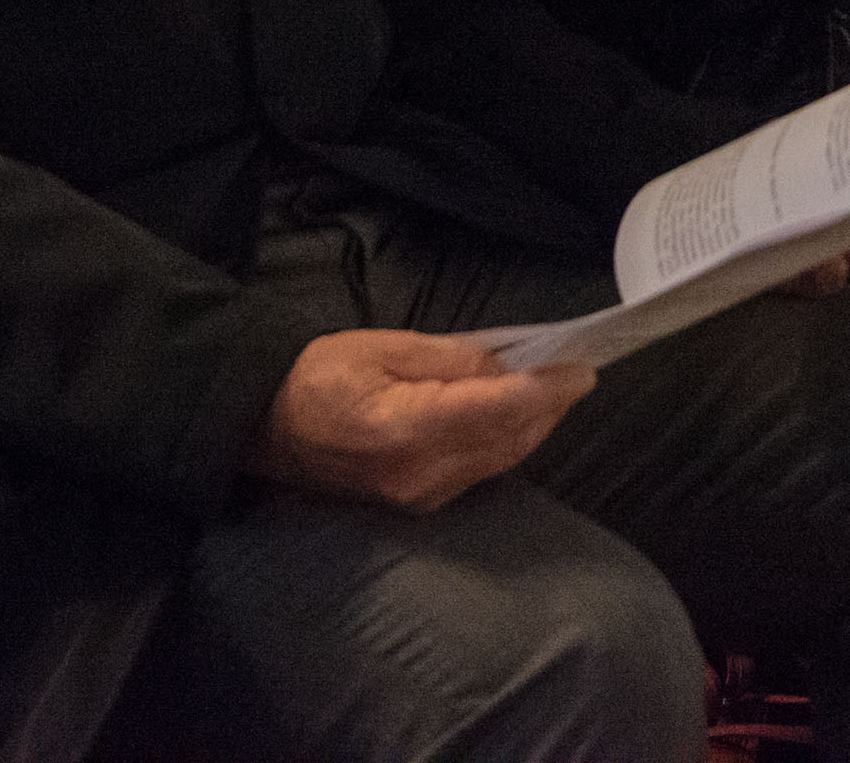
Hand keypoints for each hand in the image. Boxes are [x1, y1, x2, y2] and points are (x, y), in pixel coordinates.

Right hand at [258, 327, 589, 509]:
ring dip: (532, 426)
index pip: (501, 411)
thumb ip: (453, 358)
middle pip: (510, 441)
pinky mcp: (417, 503)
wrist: (266, 426)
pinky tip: (514, 416)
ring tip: (554, 389)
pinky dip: (504, 442)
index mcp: (408, 429)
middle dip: (549, 407)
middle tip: (576, 372)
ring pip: (500, 460)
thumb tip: (507, 368)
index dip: (548, 390)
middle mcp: (420, 474)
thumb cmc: (320, 376)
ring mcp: (419, 496)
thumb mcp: (386, 346)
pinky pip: (479, 471)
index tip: (583, 369)